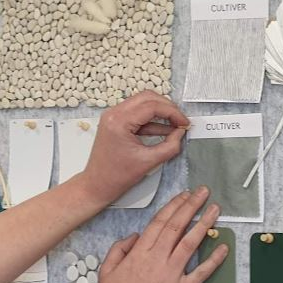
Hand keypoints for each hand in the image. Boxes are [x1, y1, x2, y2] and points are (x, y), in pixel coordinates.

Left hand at [78, 91, 189, 206]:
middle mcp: (114, 114)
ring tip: (175, 125)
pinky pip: (137, 114)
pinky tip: (165, 129)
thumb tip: (180, 133)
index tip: (184, 123)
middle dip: (167, 107)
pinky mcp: (116, 122)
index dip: (173, 112)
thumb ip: (170, 146)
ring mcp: (113, 116)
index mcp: (119, 121)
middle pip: (147, 98)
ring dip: (160, 112)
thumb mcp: (149, 162)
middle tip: (181, 121)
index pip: (152, 106)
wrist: (97, 185)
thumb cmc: (116, 176)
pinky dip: (152, 119)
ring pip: (143, 103)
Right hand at [93, 188, 225, 282]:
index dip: (173, 206)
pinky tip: (223, 246)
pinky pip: (201, 272)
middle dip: (191, 206)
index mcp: (139, 253)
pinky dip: (213, 259)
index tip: (183, 195)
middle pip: (177, 226)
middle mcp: (157, 260)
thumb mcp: (106, 272)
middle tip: (203, 192)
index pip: (159, 222)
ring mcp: (172, 275)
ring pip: (191, 243)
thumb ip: (119, 249)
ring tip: (215, 209)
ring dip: (204, 224)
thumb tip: (135, 235)